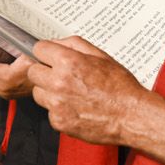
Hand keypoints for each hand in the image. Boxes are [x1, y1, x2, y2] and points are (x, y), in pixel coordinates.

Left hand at [27, 36, 164, 148]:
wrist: (131, 116)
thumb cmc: (120, 87)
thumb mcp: (100, 56)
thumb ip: (74, 45)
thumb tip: (55, 42)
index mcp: (69, 62)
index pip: (38, 49)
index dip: (46, 53)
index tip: (50, 58)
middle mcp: (59, 82)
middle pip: (33, 72)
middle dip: (44, 72)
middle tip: (60, 77)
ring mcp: (57, 104)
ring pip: (38, 93)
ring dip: (49, 92)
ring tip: (71, 94)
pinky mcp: (58, 121)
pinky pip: (48, 111)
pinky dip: (59, 110)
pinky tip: (76, 108)